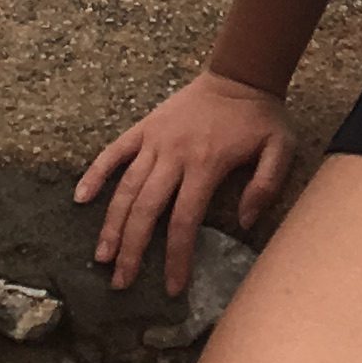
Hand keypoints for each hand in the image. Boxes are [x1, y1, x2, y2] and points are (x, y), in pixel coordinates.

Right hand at [74, 70, 295, 294]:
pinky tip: (81, 198)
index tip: (173, 288)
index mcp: (206, 164)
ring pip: (126, 187)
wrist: (240, 74)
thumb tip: (243, 223)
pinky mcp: (144, 127)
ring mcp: (155, 140)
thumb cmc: (260, 117)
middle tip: (121, 283)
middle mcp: (174, 154)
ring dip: (111, 223)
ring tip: (101, 255)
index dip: (177, 257)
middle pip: (146, 209)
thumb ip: (266, 186)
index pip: (184, 220)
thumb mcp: (280, 148)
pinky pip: (114, 151)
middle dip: (132, 249)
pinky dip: (96, 173)